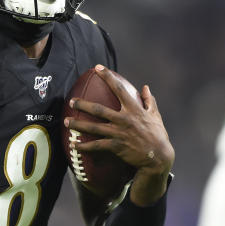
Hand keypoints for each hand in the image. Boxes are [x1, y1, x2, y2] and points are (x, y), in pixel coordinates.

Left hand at [67, 65, 173, 204]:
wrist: (158, 157)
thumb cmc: (158, 136)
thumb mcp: (156, 116)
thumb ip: (149, 100)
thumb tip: (145, 87)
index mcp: (134, 109)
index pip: (119, 89)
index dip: (107, 77)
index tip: (97, 68)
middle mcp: (124, 119)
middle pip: (98, 109)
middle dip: (82, 105)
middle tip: (71, 101)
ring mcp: (119, 133)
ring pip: (93, 128)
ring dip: (78, 125)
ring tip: (66, 122)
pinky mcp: (116, 146)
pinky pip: (97, 145)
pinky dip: (84, 146)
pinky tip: (74, 145)